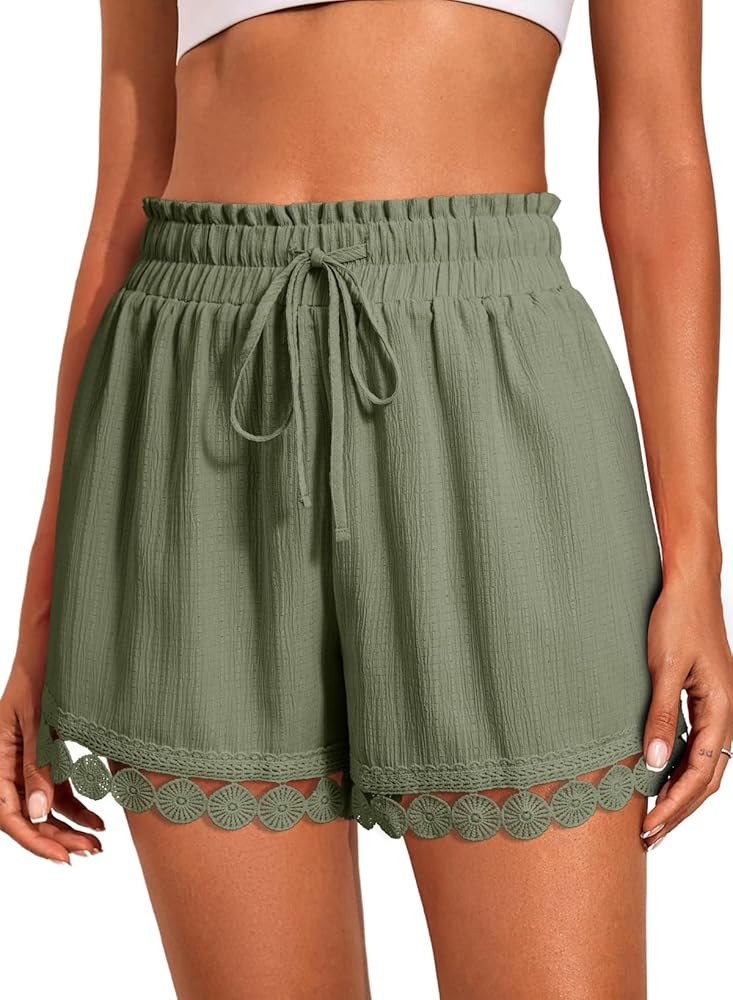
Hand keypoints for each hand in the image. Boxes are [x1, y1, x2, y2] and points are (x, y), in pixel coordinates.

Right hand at [0, 668, 103, 861]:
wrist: (50, 651)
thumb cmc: (38, 678)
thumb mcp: (39, 721)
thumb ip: (38, 765)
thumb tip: (38, 814)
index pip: (8, 814)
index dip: (34, 839)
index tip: (62, 856)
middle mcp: (6, 767)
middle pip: (27, 817)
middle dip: (56, 838)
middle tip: (87, 852)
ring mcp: (26, 765)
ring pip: (43, 809)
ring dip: (68, 827)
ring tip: (96, 843)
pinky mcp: (44, 759)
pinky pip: (56, 792)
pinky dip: (75, 808)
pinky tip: (97, 821)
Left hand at [641, 573, 732, 847]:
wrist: (690, 586)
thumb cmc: (677, 620)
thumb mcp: (664, 667)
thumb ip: (660, 715)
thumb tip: (653, 763)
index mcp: (722, 709)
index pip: (700, 772)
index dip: (674, 803)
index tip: (649, 825)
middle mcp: (727, 714)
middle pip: (707, 777)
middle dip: (679, 810)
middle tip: (649, 837)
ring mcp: (719, 709)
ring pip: (705, 765)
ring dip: (680, 794)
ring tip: (654, 819)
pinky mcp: (706, 700)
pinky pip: (698, 746)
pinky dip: (681, 769)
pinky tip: (661, 780)